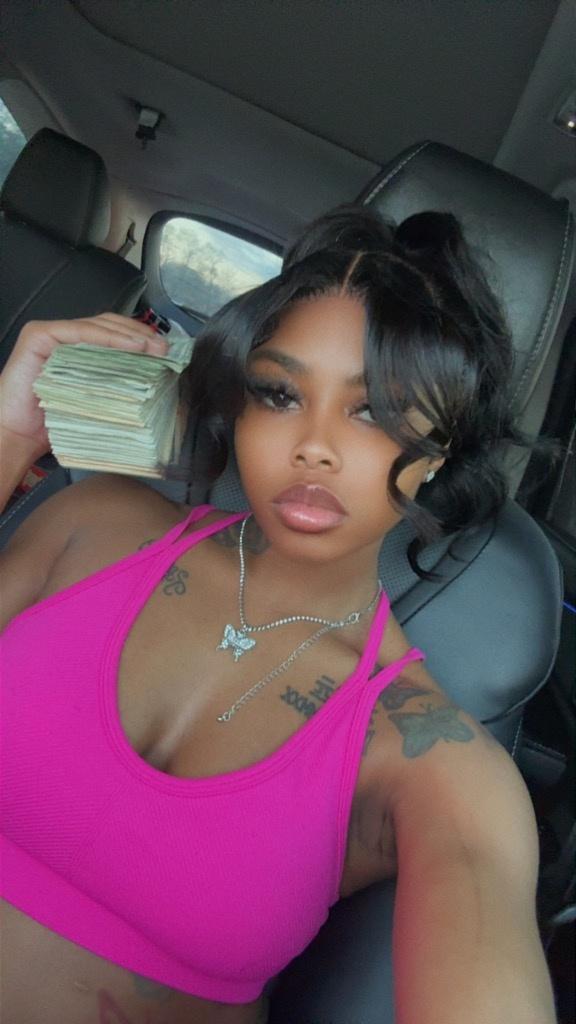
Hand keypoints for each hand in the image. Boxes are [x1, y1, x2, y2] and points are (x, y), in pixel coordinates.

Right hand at [0, 313, 167, 457]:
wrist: (17, 438)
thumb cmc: (53, 425)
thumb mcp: (96, 401)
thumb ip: (117, 385)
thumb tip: (156, 382)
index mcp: (77, 350)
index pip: (114, 334)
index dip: (140, 338)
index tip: (166, 351)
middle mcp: (63, 337)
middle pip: (109, 325)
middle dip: (140, 334)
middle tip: (165, 348)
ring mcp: (50, 333)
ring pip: (98, 326)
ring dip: (130, 334)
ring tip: (153, 347)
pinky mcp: (38, 335)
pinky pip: (79, 332)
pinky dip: (107, 337)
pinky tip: (131, 345)